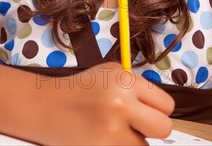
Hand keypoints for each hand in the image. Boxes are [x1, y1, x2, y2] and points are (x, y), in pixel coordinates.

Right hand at [37, 62, 174, 144]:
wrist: (45, 107)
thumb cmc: (79, 90)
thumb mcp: (111, 73)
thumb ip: (138, 86)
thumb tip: (161, 105)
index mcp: (125, 81)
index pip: (167, 105)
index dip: (157, 109)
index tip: (146, 110)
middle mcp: (121, 104)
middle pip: (164, 128)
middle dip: (152, 128)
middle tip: (137, 124)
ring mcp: (111, 130)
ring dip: (134, 141)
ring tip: (114, 130)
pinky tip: (104, 137)